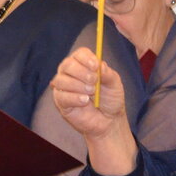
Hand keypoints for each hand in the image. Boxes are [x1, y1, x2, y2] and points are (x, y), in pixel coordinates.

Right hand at [50, 47, 137, 175]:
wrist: (109, 121)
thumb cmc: (110, 99)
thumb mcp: (114, 84)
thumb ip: (107, 73)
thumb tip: (100, 65)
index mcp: (84, 64)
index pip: (79, 54)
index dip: (86, 58)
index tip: (95, 66)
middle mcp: (71, 73)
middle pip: (67, 64)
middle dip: (81, 72)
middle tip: (94, 81)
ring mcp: (64, 87)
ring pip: (62, 80)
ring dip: (78, 86)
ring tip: (91, 93)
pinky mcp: (60, 101)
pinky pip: (61, 96)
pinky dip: (74, 98)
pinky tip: (85, 101)